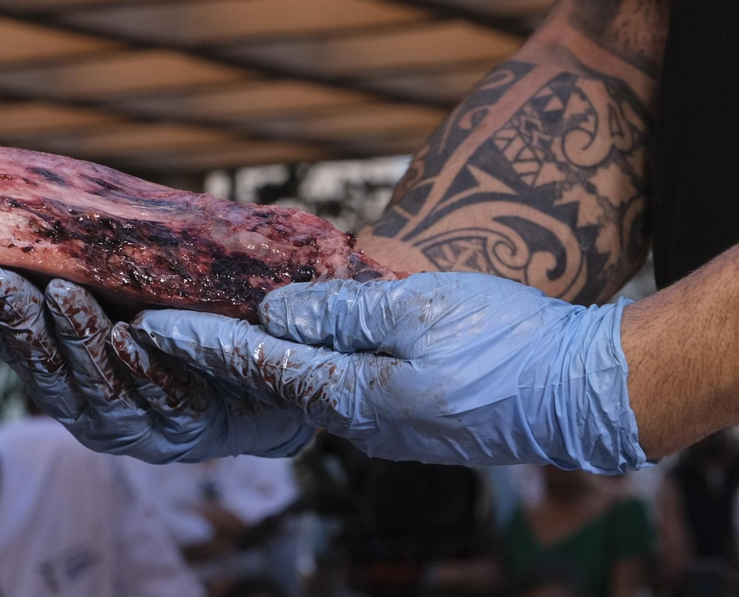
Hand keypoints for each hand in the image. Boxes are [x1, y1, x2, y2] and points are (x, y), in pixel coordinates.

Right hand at [0, 269, 310, 463]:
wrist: (255, 399)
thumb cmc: (172, 342)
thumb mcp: (120, 313)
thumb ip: (74, 286)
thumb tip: (21, 221)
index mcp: (67, 388)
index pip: (14, 351)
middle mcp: (93, 414)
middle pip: (49, 369)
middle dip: (21, 322)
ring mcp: (141, 424)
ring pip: (101, 381)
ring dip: (78, 336)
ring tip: (61, 292)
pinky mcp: (191, 425)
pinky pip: (166, 394)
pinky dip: (143, 366)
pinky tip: (129, 337)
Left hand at [130, 272, 646, 473]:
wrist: (589, 394)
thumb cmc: (512, 344)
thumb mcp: (423, 310)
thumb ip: (344, 312)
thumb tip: (276, 311)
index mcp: (357, 396)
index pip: (260, 365)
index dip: (202, 342)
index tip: (149, 325)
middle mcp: (363, 423)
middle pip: (274, 384)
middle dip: (217, 357)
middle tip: (163, 329)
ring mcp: (391, 428)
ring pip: (308, 389)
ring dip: (259, 363)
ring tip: (214, 333)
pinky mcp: (416, 421)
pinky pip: (344, 392)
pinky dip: (307, 367)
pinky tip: (298, 348)